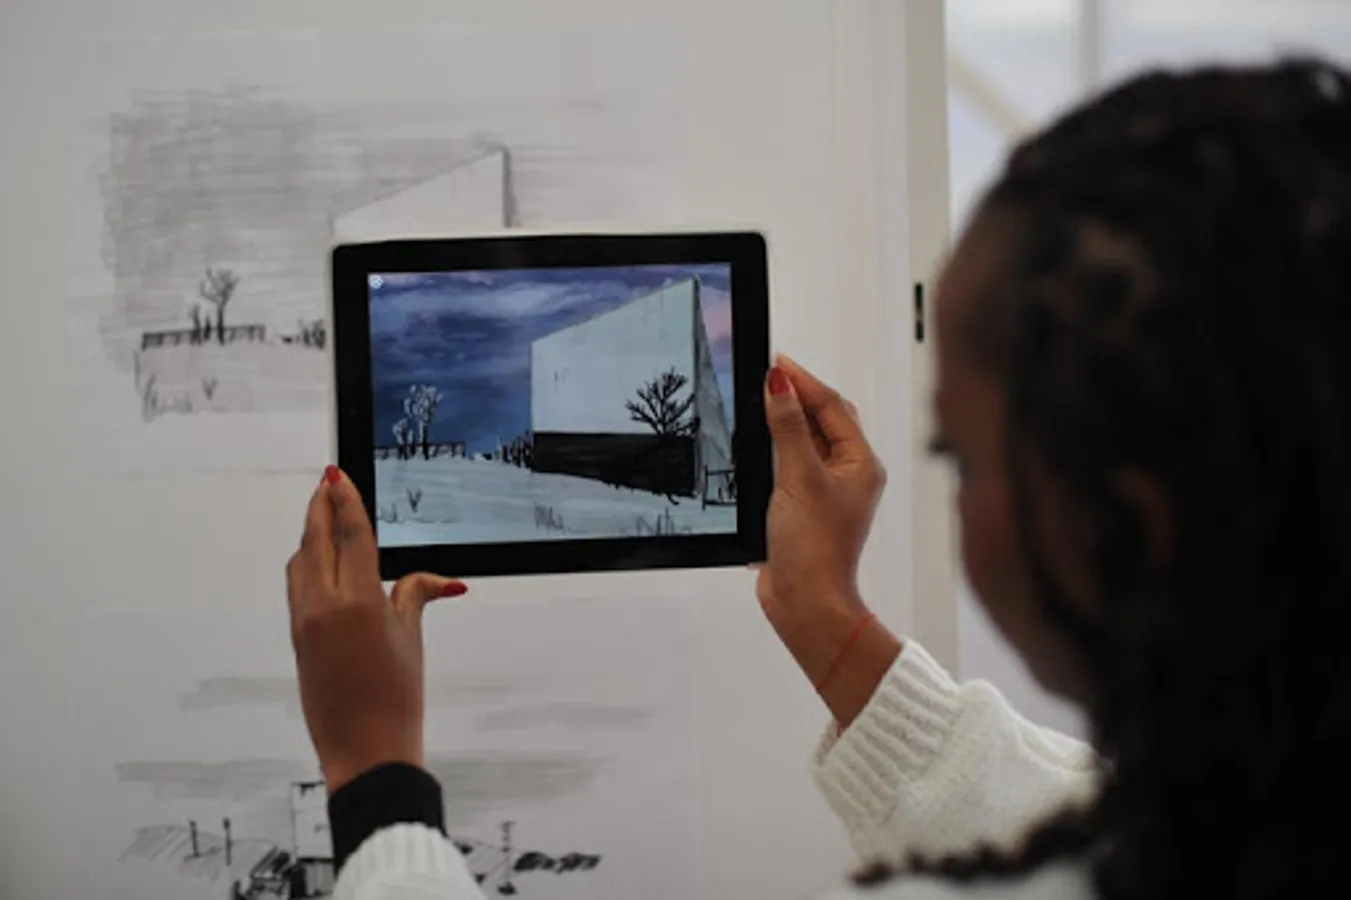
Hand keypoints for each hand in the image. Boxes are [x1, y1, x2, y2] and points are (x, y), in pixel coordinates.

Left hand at [285, 466, 466, 791]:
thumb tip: (441, 580)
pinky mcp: (297, 637)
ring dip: (310, 534)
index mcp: (358, 599)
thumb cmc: (395, 699)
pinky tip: (317, 559)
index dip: (345, 500)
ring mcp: (304, 621)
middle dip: (320, 507)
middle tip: (326, 482)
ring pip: (299, 561)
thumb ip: (416, 595)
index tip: (339, 476)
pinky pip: (296, 586)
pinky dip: (305, 563)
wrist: (365, 748)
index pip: (349, 534)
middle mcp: (324, 604)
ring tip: (322, 515)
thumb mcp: (412, 638)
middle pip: (315, 539)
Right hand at [759, 357, 896, 719]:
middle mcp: (849, 474)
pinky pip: (790, 466)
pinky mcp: (804, 508)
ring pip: (805, 442)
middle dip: (796, 397)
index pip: (832, 406)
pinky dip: (774, 451)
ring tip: (758, 402)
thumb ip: (788, 427)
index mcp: (861, 463)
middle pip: (823, 420)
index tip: (775, 361)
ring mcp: (826, 492)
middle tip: (765, 377)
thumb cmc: (815, 549)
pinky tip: (756, 445)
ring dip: (784, 423)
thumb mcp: (798, 477)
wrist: (805, 602)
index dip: (803, 381)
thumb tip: (780, 383)